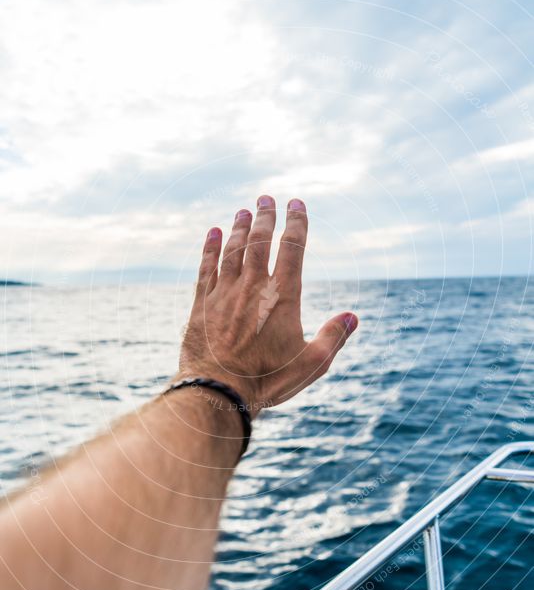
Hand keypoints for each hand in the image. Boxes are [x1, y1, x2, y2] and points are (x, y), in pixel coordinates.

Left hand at [177, 195, 357, 418]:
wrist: (218, 391)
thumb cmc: (268, 380)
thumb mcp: (311, 364)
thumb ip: (332, 338)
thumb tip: (352, 317)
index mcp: (283, 296)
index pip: (293, 248)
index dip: (296, 222)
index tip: (297, 203)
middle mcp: (253, 286)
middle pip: (259, 241)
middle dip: (265, 216)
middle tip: (266, 198)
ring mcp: (224, 293)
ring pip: (232, 250)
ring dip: (238, 228)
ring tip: (243, 211)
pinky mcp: (202, 304)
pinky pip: (206, 268)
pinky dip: (209, 248)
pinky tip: (211, 233)